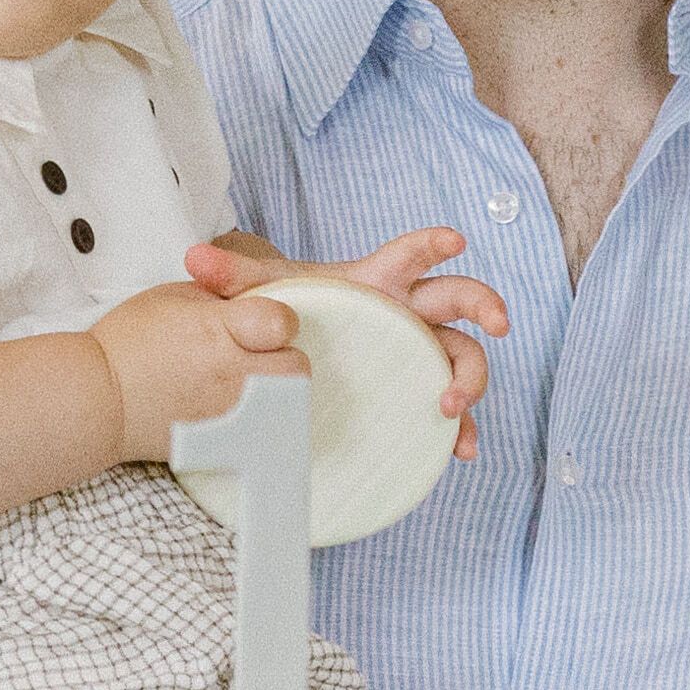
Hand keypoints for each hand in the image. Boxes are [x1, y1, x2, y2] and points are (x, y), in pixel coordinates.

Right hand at [79, 268, 304, 457]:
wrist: (97, 399)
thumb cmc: (128, 342)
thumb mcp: (171, 295)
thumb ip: (220, 294)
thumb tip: (254, 298)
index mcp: (216, 330)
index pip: (282, 322)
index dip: (275, 319)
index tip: (259, 323)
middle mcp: (230, 373)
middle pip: (296, 366)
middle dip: (283, 356)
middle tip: (257, 355)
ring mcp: (231, 412)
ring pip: (289, 402)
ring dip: (278, 389)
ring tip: (250, 383)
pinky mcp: (225, 442)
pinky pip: (269, 432)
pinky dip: (264, 419)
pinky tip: (242, 408)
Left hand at [187, 229, 505, 452]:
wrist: (293, 348)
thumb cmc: (288, 312)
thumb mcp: (261, 295)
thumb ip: (232, 278)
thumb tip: (191, 259)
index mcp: (378, 281)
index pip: (411, 254)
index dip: (434, 242)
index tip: (455, 240)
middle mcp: (409, 313)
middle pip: (461, 299)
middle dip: (486, 305)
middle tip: (498, 325)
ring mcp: (418, 351)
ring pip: (463, 355)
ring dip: (468, 378)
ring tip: (448, 407)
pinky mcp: (417, 389)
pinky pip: (450, 407)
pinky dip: (460, 427)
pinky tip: (458, 449)